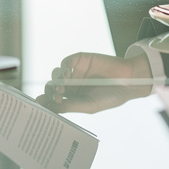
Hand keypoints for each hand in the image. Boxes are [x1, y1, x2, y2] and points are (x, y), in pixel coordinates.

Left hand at [36, 51, 152, 113]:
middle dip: (50, 93)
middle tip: (56, 97)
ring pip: (56, 75)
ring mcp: (74, 72)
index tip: (40, 105)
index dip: (46, 102)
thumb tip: (50, 107)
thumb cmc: (110, 97)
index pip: (54, 100)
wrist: (127, 82)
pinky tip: (67, 75)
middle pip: (52, 87)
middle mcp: (71, 85)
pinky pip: (66, 62)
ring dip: (56, 81)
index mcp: (72, 98)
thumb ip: (69, 105)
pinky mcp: (80, 60)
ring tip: (62, 88)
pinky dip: (63, 68)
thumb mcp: (88, 105)